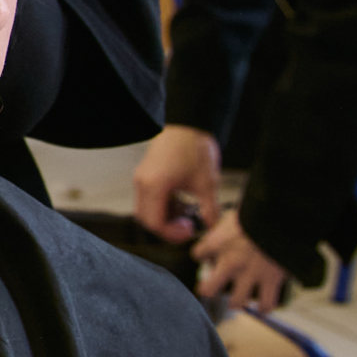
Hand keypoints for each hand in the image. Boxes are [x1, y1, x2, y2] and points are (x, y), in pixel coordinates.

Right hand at [132, 125, 222, 243]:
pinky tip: (182, 203)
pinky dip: (163, 206)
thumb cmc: (194, 148)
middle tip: (187, 227)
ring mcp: (142, 179)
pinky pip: (149, 199)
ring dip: (165, 217)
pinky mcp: (146, 175)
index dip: (172, 233)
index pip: (155, 222)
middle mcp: (142, 183)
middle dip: (166, 228)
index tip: (190, 231)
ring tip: (188, 214)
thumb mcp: (207, 183)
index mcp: (154, 186)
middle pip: (146, 219)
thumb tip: (213, 228)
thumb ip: (209, 210)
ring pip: (147, 210)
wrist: (188, 123)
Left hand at [193, 212, 291, 311]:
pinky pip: (266, 304)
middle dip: (208, 290)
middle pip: (207, 290)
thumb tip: (213, 234)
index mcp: (217, 243)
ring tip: (239, 297)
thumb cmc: (256, 213)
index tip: (208, 253)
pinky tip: (262, 306)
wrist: (283, 217)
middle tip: (213, 286)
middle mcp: (230, 263)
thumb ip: (220, 228)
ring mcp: (250, 274)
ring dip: (237, 301)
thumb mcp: (231, 216)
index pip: (197, 255)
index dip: (202, 255)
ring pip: (236, 302)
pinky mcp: (271, 280)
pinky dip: (265, 308)